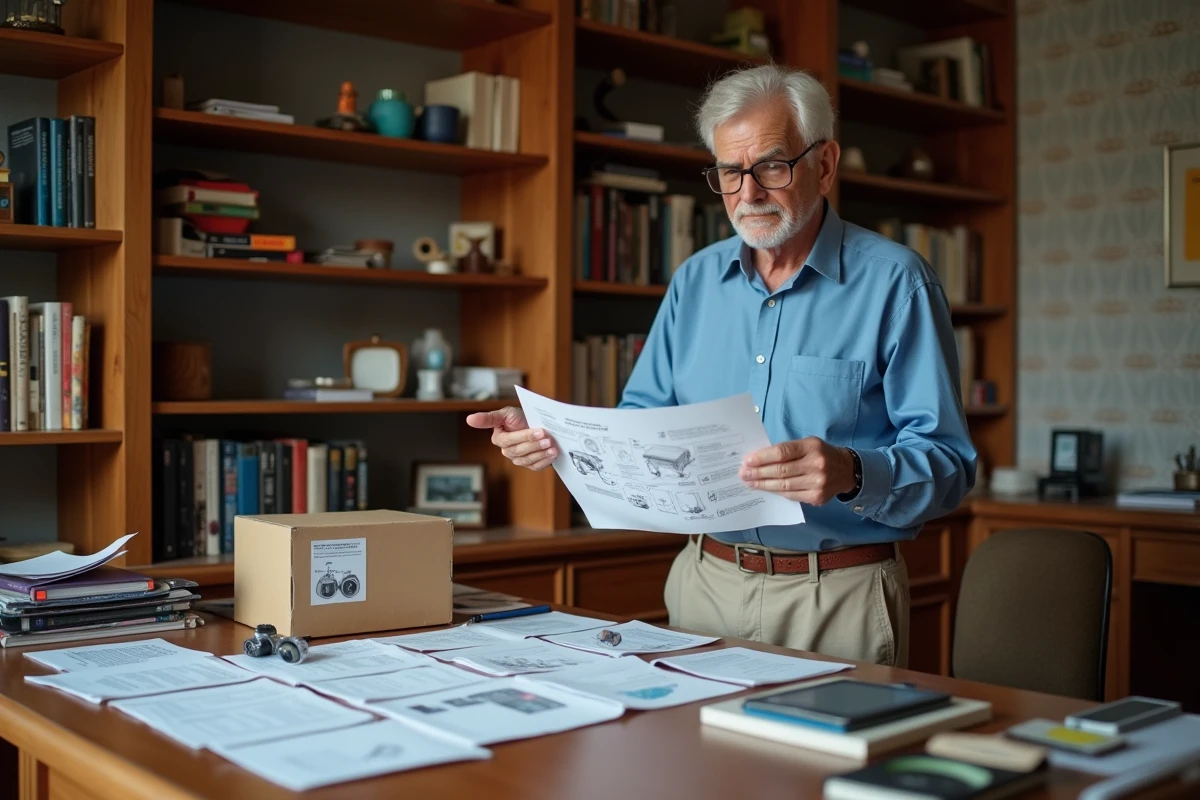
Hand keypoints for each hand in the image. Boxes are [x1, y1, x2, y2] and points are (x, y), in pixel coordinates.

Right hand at [465, 407, 558, 470]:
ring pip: (528, 460)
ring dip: (541, 453)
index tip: (539, 431)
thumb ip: (488, 418)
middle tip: (549, 437)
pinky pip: (535, 467)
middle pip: (520, 451)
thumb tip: (469, 419)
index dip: (525, 436)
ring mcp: (518, 459)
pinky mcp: (529, 464)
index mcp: (499, 439)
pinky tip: (552, 455)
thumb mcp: (504, 413)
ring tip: (552, 446)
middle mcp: (507, 451)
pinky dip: (545, 461)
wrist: (533, 423)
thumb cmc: (518, 417)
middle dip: (535, 444)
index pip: (510, 440)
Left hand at [740, 437, 855, 504]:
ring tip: (750, 483)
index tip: (747, 461)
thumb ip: (787, 450)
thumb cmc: (821, 454)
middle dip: (759, 473)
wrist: (846, 470)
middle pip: (781, 470)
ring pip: (784, 486)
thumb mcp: (807, 444)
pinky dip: (776, 492)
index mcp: (812, 446)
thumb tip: (759, 459)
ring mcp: (818, 483)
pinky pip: (791, 495)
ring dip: (764, 485)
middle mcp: (816, 465)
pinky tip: (766, 489)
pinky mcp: (817, 497)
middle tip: (743, 474)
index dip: (762, 457)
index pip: (782, 452)